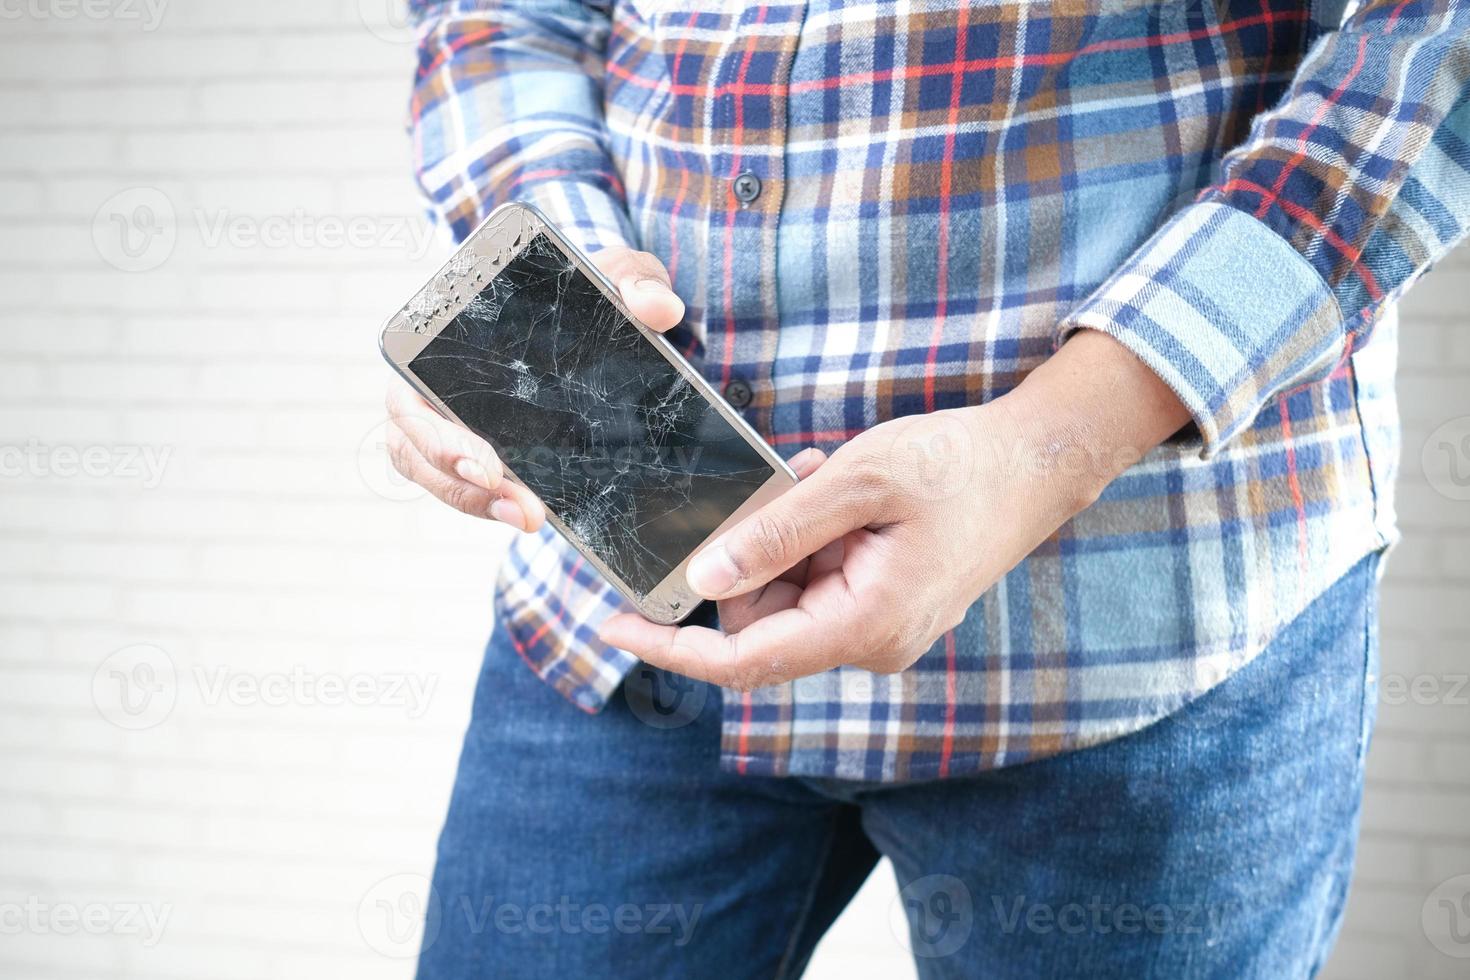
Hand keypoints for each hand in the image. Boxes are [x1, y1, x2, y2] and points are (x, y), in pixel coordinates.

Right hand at [383, 245, 683, 530]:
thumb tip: (659, 307)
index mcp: (444, 335)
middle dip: (462, 484)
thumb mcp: (614, 274)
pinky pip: (471, 487)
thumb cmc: (588, 288)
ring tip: (530, 520)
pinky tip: (533, 516)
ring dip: (479, 504)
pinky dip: (496, 506)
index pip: (410, 388)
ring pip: (439, 476)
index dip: (434, 433)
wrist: (601, 312)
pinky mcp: (486, 451)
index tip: (485, 462)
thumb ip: (631, 277)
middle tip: (519, 508)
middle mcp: (435, 382)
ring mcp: (454, 422)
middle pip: (416, 447)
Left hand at [597, 330, 1191, 688]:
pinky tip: (838, 496)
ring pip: (786, 595)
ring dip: (784, 538)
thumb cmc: (958, 467)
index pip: (744, 662)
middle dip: (747, 556)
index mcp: (863, 628)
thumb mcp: (856, 483)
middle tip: (781, 488)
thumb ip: (777, 532)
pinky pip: (818, 582)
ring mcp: (879, 630)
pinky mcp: (885, 608)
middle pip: (760, 620)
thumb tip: (705, 576)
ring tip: (823, 482)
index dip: (671, 647)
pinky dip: (811, 539)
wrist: (1037, 464)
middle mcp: (869, 646)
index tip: (613, 622)